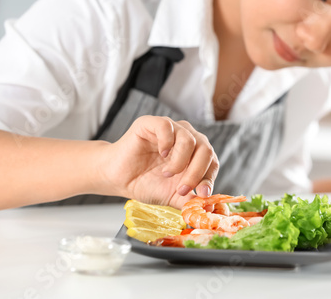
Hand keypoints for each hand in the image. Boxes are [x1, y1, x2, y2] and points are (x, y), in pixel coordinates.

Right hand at [99, 116, 218, 208]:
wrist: (118, 178)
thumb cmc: (145, 183)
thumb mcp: (173, 196)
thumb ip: (191, 200)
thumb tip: (210, 206)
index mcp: (195, 154)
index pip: (212, 162)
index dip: (209, 178)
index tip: (201, 194)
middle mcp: (186, 137)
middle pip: (205, 149)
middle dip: (196, 172)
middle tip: (181, 188)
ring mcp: (171, 129)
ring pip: (189, 139)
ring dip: (179, 162)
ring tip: (166, 174)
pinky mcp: (152, 123)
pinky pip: (167, 127)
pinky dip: (167, 143)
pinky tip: (160, 154)